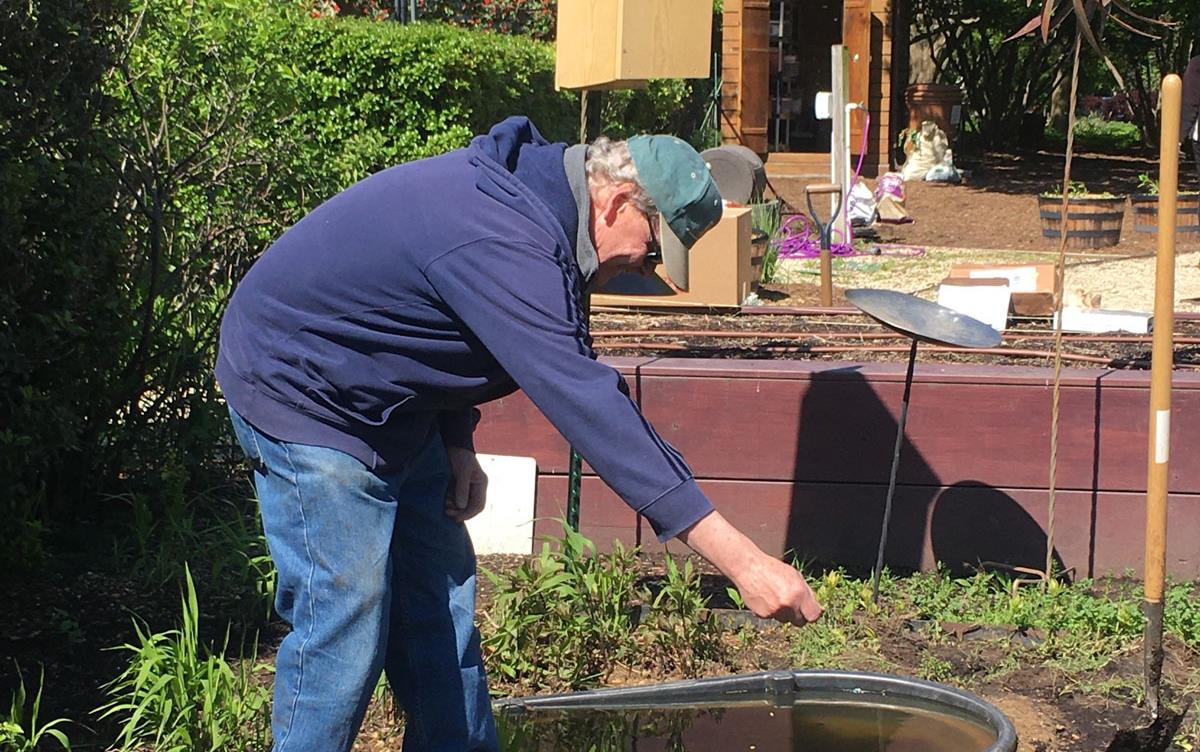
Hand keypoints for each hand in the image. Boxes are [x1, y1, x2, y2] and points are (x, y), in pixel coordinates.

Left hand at [444, 447, 487, 522]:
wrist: (453, 444)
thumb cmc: (460, 455)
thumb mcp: (462, 471)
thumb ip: (462, 488)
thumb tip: (461, 506)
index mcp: (481, 484)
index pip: (478, 505)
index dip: (468, 514)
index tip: (457, 518)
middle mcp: (476, 487)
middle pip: (471, 507)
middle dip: (460, 512)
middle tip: (447, 512)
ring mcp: (467, 487)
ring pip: (463, 505)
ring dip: (455, 508)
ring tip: (445, 506)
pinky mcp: (458, 486)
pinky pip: (456, 499)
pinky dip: (451, 502)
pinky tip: (444, 499)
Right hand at [679, 510, 822, 626]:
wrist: (748, 568)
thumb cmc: (773, 569)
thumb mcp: (795, 576)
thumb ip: (807, 594)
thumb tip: (819, 610)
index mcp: (799, 593)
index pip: (814, 616)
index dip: (813, 613)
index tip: (810, 611)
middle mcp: (789, 604)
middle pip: (800, 622)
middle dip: (798, 615)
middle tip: (792, 603)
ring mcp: (775, 611)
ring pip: (785, 620)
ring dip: (784, 613)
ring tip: (775, 596)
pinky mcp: (764, 615)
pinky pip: (772, 617)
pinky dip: (771, 611)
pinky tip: (766, 598)